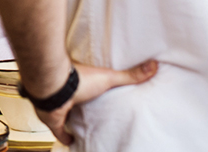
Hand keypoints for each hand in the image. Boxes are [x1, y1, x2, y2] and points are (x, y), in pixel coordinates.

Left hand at [34, 60, 157, 144]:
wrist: (53, 87)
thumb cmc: (78, 79)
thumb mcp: (108, 77)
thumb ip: (129, 75)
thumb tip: (154, 65)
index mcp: (77, 82)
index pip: (85, 87)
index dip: (90, 92)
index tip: (96, 96)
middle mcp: (65, 94)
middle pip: (74, 102)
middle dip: (82, 107)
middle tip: (94, 114)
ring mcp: (58, 106)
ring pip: (65, 115)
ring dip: (72, 120)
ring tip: (85, 127)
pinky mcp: (53, 120)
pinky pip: (59, 131)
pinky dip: (65, 137)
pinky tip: (72, 142)